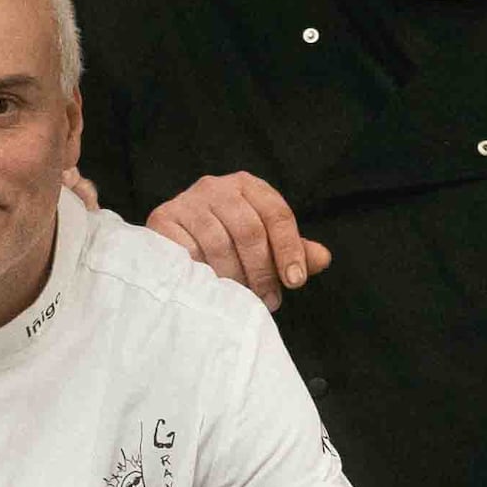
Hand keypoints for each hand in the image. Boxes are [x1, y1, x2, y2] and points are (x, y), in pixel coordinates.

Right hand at [148, 172, 329, 308]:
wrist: (174, 238)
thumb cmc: (227, 241)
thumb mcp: (264, 242)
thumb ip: (293, 250)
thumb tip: (323, 258)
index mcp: (248, 186)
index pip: (277, 214)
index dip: (289, 249)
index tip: (295, 281)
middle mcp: (217, 187)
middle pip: (249, 229)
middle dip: (262, 270)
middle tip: (268, 300)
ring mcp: (188, 201)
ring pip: (219, 243)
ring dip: (234, 278)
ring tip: (242, 299)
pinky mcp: (163, 219)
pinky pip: (188, 251)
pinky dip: (203, 273)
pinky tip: (211, 288)